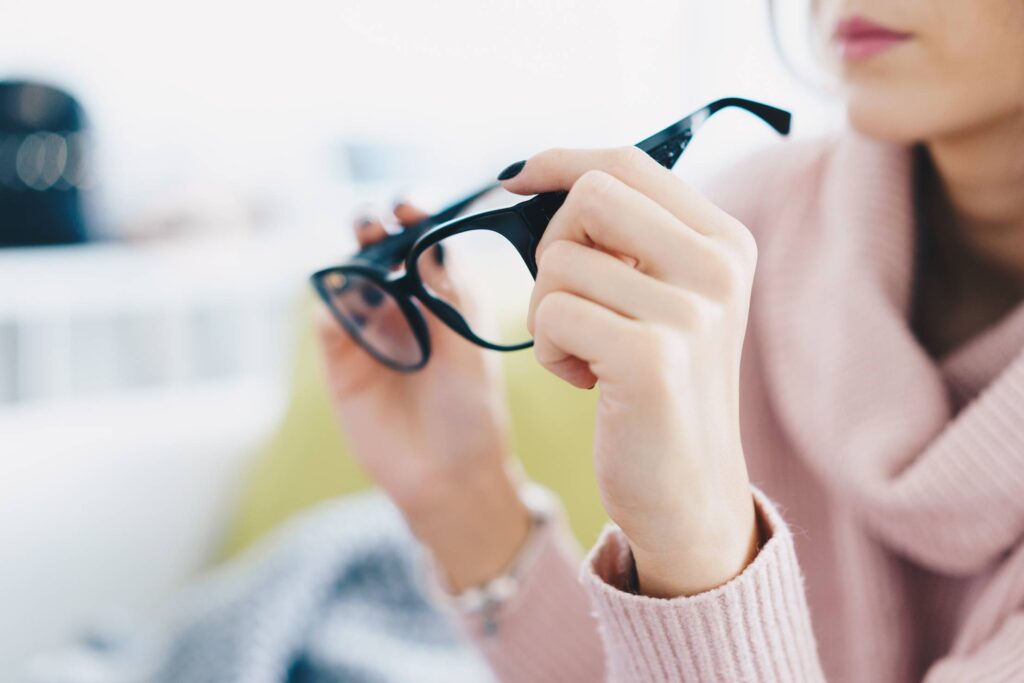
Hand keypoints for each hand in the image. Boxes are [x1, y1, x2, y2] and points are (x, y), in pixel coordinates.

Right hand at [315, 203, 529, 589]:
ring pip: (348, 284)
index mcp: (442, 299)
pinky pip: (328, 324)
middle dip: (373, 233)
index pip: (421, 246)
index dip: (413, 221)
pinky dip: (331, 307)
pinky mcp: (342, 365)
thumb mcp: (467, 345)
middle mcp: (403, 310)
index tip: (408, 205)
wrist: (449, 476)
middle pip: (378, 256)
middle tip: (373, 221)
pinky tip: (343, 305)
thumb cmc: (472, 410)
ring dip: (348, 262)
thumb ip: (445, 294)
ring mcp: (370, 335)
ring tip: (359, 256)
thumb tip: (428, 242)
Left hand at [502, 148, 759, 597]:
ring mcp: (690, 313)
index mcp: (725, 241)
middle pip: (589, 196)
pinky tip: (585, 382)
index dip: (559, 161)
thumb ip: (629, 236)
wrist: (689, 491)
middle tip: (571, 298)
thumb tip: (539, 174)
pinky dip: (548, 350)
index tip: (516, 179)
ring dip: (550, 312)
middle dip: (552, 244)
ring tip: (588, 353)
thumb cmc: (660, 386)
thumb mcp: (667, 297)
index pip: (627, 164)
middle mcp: (719, 268)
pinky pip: (551, 315)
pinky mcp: (651, 359)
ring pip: (560, 262)